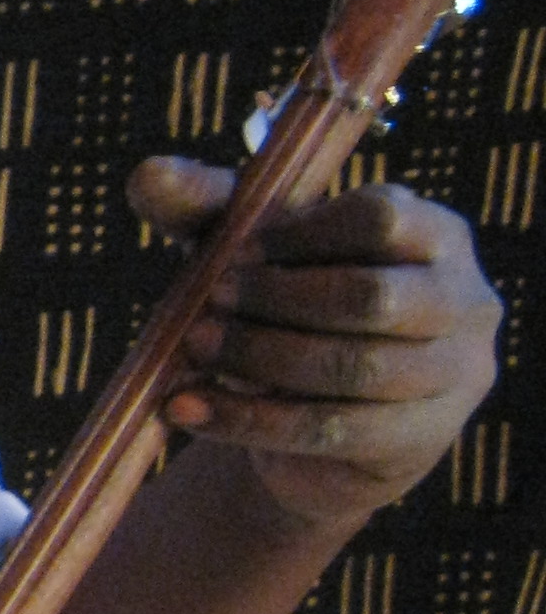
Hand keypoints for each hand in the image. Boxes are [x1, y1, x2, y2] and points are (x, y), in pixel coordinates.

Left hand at [132, 159, 499, 531]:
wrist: (313, 420)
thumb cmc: (289, 309)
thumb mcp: (251, 252)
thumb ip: (207, 207)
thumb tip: (150, 175)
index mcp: (434, 235)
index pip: (381, 220)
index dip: (299, 236)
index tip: (235, 252)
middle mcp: (463, 300)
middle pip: (371, 297)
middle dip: (276, 300)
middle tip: (205, 307)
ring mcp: (453, 374)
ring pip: (353, 367)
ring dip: (258, 358)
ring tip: (192, 350)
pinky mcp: (421, 439)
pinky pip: (329, 430)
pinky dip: (246, 420)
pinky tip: (184, 409)